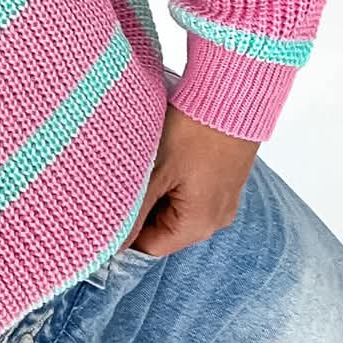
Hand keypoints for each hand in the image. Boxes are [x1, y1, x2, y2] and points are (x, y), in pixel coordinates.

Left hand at [124, 104, 258, 256]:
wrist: (234, 96)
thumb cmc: (193, 132)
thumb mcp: (155, 172)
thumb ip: (133, 211)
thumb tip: (112, 241)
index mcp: (199, 225)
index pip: (150, 246)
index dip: (125, 230)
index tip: (108, 206)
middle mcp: (216, 219)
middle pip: (165, 228)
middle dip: (142, 208)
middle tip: (124, 180)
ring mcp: (224, 199)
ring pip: (177, 208)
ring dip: (157, 192)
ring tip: (144, 166)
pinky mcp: (226, 180)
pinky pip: (192, 192)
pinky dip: (174, 181)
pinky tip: (165, 158)